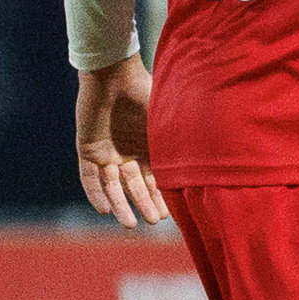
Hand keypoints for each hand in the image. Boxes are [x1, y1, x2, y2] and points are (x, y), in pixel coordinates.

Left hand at [74, 57, 165, 225]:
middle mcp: (127, 154)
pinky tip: (105, 210)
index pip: (155, 179)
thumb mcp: (166, 121)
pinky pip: (89, 177)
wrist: (114, 75)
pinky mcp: (88, 149)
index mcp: (147, 148)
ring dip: (120, 205)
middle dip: (144, 204)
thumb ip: (178, 142)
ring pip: (112, 186)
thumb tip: (210, 162)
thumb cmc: (144, 93)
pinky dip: (96, 193)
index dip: (160, 197)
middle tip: (153, 222)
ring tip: (129, 224)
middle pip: (135, 186)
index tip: (169, 215)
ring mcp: (106, 152)